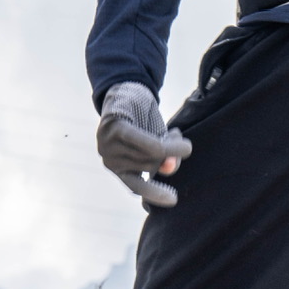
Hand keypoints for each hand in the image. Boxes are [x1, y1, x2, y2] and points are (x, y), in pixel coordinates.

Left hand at [97, 82, 191, 206]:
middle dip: (171, 155)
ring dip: (173, 145)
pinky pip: (143, 141)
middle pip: (150, 165)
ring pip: (150, 154)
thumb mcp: (158, 143)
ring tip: (175, 134)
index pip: (136, 186)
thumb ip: (163, 159)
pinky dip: (164, 142)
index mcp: (119, 169)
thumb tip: (169, 167)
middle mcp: (110, 159)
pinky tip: (179, 139)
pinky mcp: (115, 127)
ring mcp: (109, 144)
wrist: (126, 90)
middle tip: (179, 143)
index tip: (173, 199)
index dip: (154, 193)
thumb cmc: (143, 122)